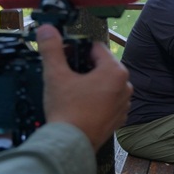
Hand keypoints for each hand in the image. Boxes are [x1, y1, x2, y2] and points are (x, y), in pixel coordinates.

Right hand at [37, 24, 131, 150]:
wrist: (71, 144)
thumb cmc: (67, 111)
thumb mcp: (56, 74)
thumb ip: (52, 48)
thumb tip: (47, 29)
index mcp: (115, 71)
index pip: (96, 48)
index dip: (78, 50)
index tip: (65, 58)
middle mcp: (125, 86)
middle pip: (102, 65)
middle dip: (84, 67)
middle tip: (66, 75)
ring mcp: (124, 103)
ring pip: (105, 84)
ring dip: (90, 84)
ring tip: (72, 92)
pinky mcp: (119, 118)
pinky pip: (107, 101)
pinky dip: (96, 100)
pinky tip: (81, 106)